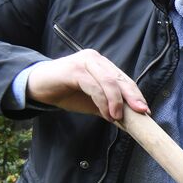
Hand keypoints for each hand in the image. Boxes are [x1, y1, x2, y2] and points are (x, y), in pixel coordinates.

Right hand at [25, 49, 149, 121]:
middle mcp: (95, 59)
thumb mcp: (93, 102)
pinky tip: (105, 113)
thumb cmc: (67, 93)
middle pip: (120, 79)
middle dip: (133, 97)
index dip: (136, 95)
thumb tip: (130, 122)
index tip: (145, 111)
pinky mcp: (73, 69)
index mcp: (103, 65)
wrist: (38, 87)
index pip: (125, 80)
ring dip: (115, 102)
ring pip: (109, 82)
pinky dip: (103, 101)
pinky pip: (94, 86)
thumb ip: (110, 108)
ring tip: (115, 117)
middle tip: (140, 113)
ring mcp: (84, 62)